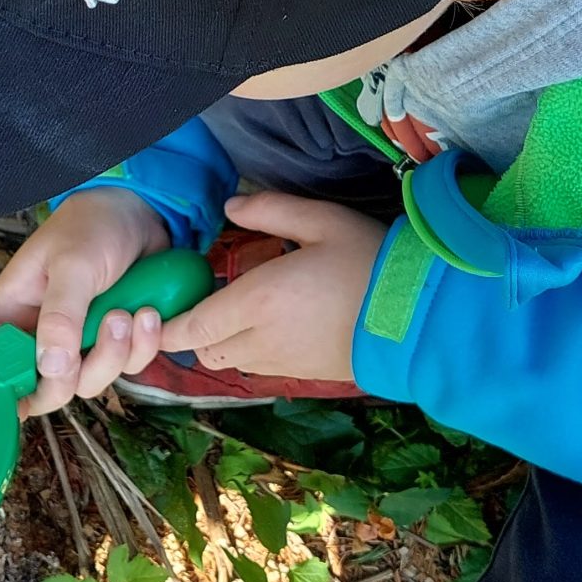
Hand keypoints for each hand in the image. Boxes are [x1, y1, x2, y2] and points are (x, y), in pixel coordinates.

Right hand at [0, 189, 171, 415]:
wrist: (141, 210)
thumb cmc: (91, 225)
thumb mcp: (72, 265)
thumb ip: (60, 316)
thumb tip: (50, 367)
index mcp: (14, 314)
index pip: (0, 369)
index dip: (18, 386)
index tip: (52, 376)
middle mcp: (43, 335)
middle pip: (52, 387)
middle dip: (86, 368)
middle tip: (111, 325)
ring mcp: (80, 341)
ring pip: (93, 380)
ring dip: (119, 353)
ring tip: (131, 312)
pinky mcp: (115, 340)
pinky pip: (128, 365)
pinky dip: (143, 346)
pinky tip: (149, 313)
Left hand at [156, 192, 382, 383]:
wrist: (420, 319)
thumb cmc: (371, 262)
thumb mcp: (323, 220)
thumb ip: (271, 211)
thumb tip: (230, 207)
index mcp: (258, 301)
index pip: (191, 327)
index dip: (167, 325)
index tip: (161, 308)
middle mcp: (262, 339)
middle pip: (205, 348)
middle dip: (199, 328)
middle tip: (214, 296)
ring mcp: (283, 362)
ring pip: (232, 360)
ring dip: (228, 339)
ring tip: (248, 308)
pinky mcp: (304, 374)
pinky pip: (262, 366)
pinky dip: (255, 350)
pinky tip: (279, 323)